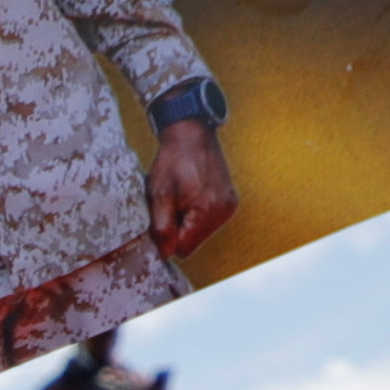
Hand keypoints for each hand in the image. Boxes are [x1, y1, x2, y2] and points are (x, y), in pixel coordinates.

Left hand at [146, 117, 234, 260]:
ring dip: (186, 222)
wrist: (191, 134)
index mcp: (207, 211)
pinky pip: (208, 222)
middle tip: (170, 204)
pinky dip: (196, 215)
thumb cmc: (173, 161)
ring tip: (181, 198)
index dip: (167, 239)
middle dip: (177, 230)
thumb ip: (162, 227)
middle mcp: (224, 211)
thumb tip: (166, 254)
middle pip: (193, 242)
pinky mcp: (229, 202)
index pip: (183, 249)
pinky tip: (191, 195)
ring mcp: (229, 207)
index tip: (160, 221)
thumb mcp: (159, 194)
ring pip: (200, 233)